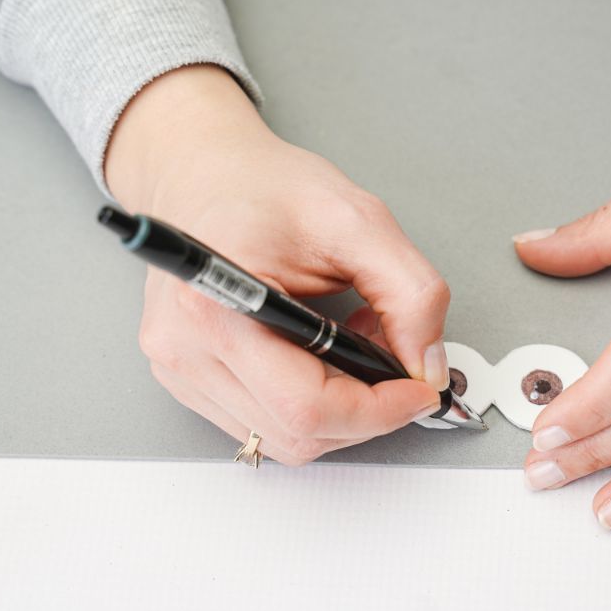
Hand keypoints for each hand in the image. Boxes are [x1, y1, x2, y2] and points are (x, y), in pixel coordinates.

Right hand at [105, 66, 449, 464]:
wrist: (203, 171)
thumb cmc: (264, 187)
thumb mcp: (359, 221)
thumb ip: (410, 294)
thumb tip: (429, 366)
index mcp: (217, 306)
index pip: (307, 406)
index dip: (379, 411)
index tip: (421, 389)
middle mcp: (187, 349)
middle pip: (299, 433)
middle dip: (367, 409)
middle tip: (394, 355)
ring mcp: (181, 370)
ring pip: (285, 439)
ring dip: (341, 408)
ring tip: (354, 342)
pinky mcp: (187, 381)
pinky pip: (265, 423)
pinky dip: (312, 403)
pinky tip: (322, 353)